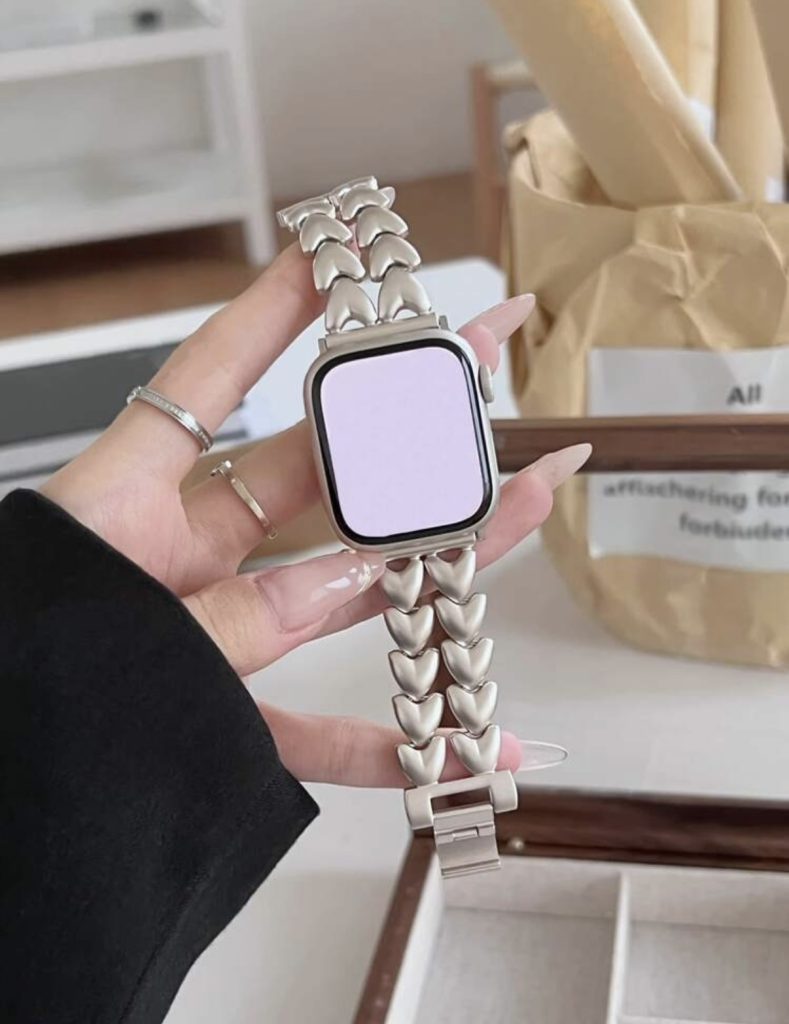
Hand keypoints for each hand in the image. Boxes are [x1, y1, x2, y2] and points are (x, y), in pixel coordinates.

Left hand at [42, 244, 589, 786]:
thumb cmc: (13, 686)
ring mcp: (212, 639)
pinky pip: (312, 728)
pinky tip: (454, 743)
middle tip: (477, 364)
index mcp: (119, 508)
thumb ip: (222, 620)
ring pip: (341, 591)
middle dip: (398, 423)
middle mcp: (175, 560)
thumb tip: (341, 590)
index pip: (206, 380)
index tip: (334, 254)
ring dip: (432, 563)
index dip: (269, 311)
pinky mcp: (225, 719)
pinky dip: (379, 744)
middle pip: (312, 475)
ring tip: (523, 510)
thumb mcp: (108, 628)